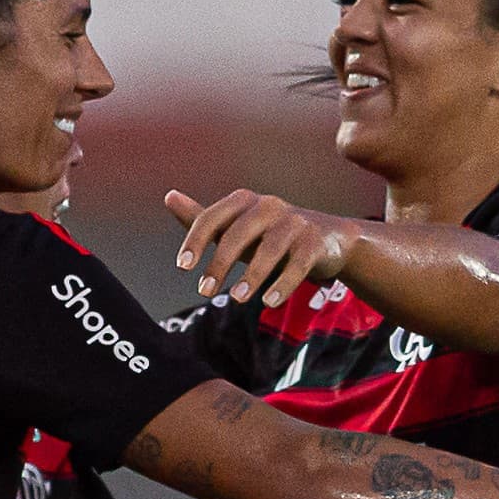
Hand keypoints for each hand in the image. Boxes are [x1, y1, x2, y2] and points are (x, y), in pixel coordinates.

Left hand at [166, 189, 354, 307]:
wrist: (329, 240)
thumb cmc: (270, 236)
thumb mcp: (236, 230)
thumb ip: (204, 220)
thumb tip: (169, 196)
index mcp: (244, 202)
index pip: (213, 218)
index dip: (195, 241)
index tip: (183, 267)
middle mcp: (269, 207)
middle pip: (237, 234)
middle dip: (219, 264)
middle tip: (203, 292)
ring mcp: (294, 223)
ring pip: (268, 250)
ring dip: (251, 276)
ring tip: (236, 298)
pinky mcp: (315, 244)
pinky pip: (297, 265)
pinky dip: (282, 284)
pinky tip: (268, 302)